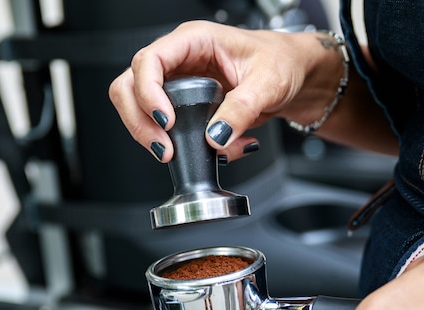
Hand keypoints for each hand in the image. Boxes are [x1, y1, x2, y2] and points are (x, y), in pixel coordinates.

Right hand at [109, 21, 340, 162]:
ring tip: (175, 154)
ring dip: (148, 135)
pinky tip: (209, 150)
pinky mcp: (182, 106)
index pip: (150, 60)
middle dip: (139, 121)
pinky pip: (161, 126)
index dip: (148, 92)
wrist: (294, 77)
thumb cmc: (282, 63)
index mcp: (194, 40)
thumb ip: (241, 110)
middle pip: (129, 86)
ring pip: (136, 107)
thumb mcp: (268, 84)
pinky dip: (176, 144)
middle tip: (162, 148)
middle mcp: (178, 60)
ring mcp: (176, 83)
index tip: (166, 121)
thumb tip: (214, 137)